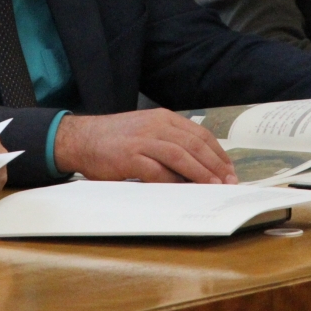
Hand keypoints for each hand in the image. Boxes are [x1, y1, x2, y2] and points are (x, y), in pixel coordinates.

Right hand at [53, 109, 237, 183]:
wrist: (80, 138)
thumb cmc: (116, 139)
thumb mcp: (147, 131)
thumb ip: (169, 142)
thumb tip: (198, 165)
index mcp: (164, 118)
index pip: (200, 134)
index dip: (218, 153)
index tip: (229, 169)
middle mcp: (156, 126)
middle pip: (194, 145)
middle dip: (215, 165)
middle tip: (229, 181)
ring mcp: (143, 140)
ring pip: (181, 156)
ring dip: (201, 173)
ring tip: (214, 187)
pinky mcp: (129, 157)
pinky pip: (157, 171)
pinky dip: (173, 182)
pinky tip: (184, 191)